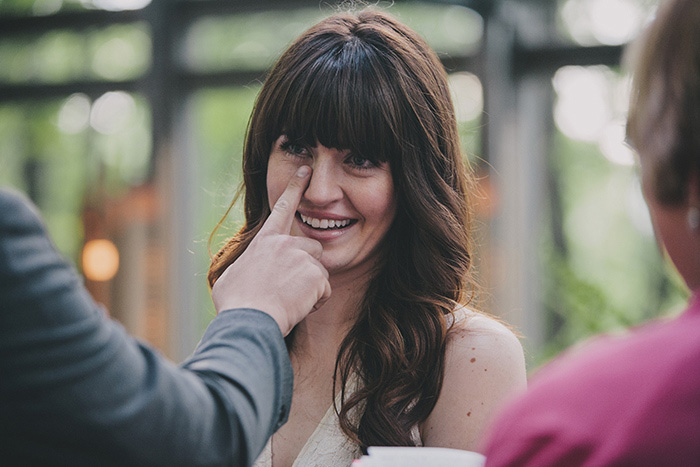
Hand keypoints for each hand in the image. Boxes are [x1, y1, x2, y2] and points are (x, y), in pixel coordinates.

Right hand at [211, 166, 330, 335]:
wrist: (249, 319)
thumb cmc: (236, 302)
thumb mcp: (232, 276)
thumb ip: (247, 266)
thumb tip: (244, 272)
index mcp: (265, 240)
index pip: (283, 208)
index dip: (295, 187)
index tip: (306, 170)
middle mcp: (285, 244)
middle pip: (312, 248)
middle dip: (307, 267)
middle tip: (289, 288)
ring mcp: (302, 258)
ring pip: (319, 272)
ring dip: (309, 288)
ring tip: (289, 300)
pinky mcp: (315, 276)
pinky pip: (324, 291)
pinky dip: (314, 302)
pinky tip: (296, 307)